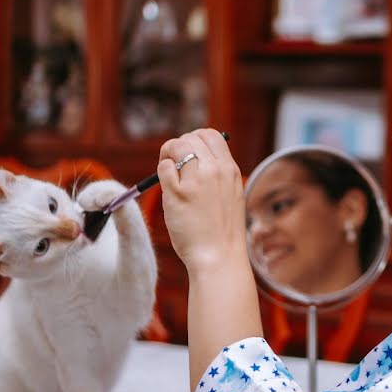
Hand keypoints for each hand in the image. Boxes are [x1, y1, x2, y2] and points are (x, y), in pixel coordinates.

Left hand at [158, 129, 246, 273]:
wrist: (219, 256)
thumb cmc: (222, 231)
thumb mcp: (230, 196)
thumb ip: (217, 176)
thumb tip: (195, 158)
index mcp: (230, 170)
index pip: (211, 135)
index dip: (195, 140)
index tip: (188, 154)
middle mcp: (215, 171)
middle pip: (191, 137)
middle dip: (179, 146)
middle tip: (173, 163)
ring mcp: (197, 181)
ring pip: (176, 147)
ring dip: (167, 155)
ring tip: (167, 171)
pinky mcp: (178, 194)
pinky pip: (164, 168)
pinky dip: (161, 172)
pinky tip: (167, 187)